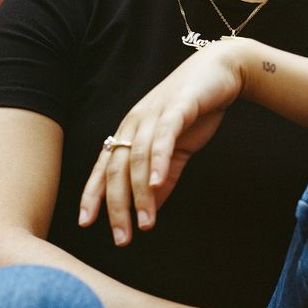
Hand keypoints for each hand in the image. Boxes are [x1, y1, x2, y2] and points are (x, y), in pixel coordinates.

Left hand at [78, 40, 244, 245]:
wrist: (221, 69)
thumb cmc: (196, 109)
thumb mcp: (176, 149)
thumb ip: (163, 178)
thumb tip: (150, 211)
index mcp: (130, 130)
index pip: (104, 166)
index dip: (93, 193)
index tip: (86, 222)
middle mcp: (135, 121)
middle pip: (117, 167)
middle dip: (116, 206)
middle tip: (121, 237)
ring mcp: (154, 113)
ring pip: (138, 157)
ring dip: (140, 193)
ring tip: (145, 223)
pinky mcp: (177, 108)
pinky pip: (163, 137)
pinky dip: (158, 161)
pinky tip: (158, 183)